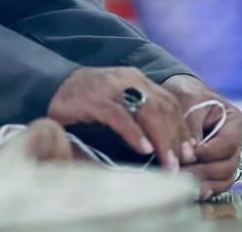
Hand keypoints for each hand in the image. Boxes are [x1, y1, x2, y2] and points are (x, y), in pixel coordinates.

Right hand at [47, 67, 192, 169]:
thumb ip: (140, 115)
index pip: (169, 102)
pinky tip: (143, 149)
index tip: (190, 152)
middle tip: (182, 164)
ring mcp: (112, 86)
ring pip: (147, 112)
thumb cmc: (87, 100)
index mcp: (137, 78)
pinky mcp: (94, 98)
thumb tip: (166, 144)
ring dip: (162, 140)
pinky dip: (134, 133)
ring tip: (168, 163)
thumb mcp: (119, 102)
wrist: (52, 85)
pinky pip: (120, 116)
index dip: (182, 128)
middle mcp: (128, 78)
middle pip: (163, 108)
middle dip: (176, 138)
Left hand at [160, 74, 241, 198]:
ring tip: (181, 184)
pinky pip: (216, 184)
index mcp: (234, 121)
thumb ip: (190, 124)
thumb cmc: (187, 95)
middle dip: (203, 171)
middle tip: (179, 172)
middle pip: (228, 165)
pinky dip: (204, 189)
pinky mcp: (216, 167)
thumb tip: (189, 152)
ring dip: (203, 183)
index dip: (209, 152)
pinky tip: (189, 192)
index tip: (188, 153)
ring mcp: (227, 156)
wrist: (181, 96)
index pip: (228, 143)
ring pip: (224, 178)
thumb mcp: (187, 100)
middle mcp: (235, 141)